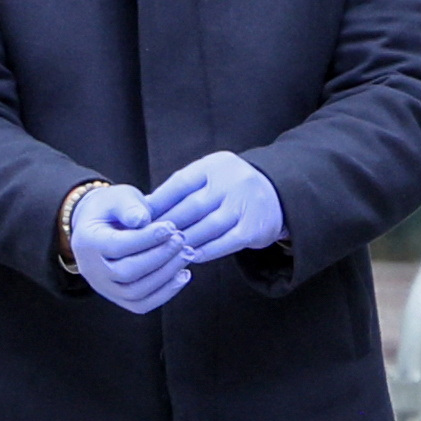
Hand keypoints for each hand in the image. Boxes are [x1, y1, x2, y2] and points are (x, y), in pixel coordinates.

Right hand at [63, 181, 195, 314]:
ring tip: (187, 253)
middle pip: (127, 272)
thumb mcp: (117, 197)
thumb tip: (141, 220)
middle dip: (160, 257)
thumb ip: (128, 206)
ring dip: (167, 274)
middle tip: (182, 240)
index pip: (117, 246)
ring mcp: (104, 288)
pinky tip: (183, 274)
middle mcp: (92, 270)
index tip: (171, 227)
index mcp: (87, 243)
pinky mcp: (119, 298)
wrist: (102, 225)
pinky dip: (166, 292)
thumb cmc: (112, 209)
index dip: (147, 239)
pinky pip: (142, 304)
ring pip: (136, 292)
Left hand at [139, 147, 285, 267]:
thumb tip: (146, 207)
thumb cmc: (231, 188)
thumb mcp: (209, 176)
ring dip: (185, 239)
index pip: (180, 184)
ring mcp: (245, 205)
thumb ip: (182, 189)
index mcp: (215, 165)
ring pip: (207, 227)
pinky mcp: (254, 228)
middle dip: (168, 224)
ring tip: (167, 248)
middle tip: (149, 238)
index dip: (158, 202)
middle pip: (192, 206)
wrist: (279, 194)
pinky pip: (225, 243)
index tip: (141, 217)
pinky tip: (191, 255)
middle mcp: (232, 182)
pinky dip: (206, 250)